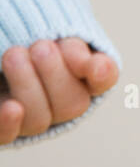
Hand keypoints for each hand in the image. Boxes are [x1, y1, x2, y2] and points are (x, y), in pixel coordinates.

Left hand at [0, 39, 117, 144]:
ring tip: (14, 54)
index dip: (102, 75)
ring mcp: (29, 118)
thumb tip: (93, 65)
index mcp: (82, 75)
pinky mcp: (3, 126)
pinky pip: (6, 136)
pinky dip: (9, 124)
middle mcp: (60, 104)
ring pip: (39, 119)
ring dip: (27, 86)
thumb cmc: (25, 36)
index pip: (103, 79)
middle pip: (72, 104)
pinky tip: (11, 109)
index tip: (97, 66)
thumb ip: (71, 47)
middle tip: (40, 47)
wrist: (2, 44)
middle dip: (55, 73)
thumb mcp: (49, 30)